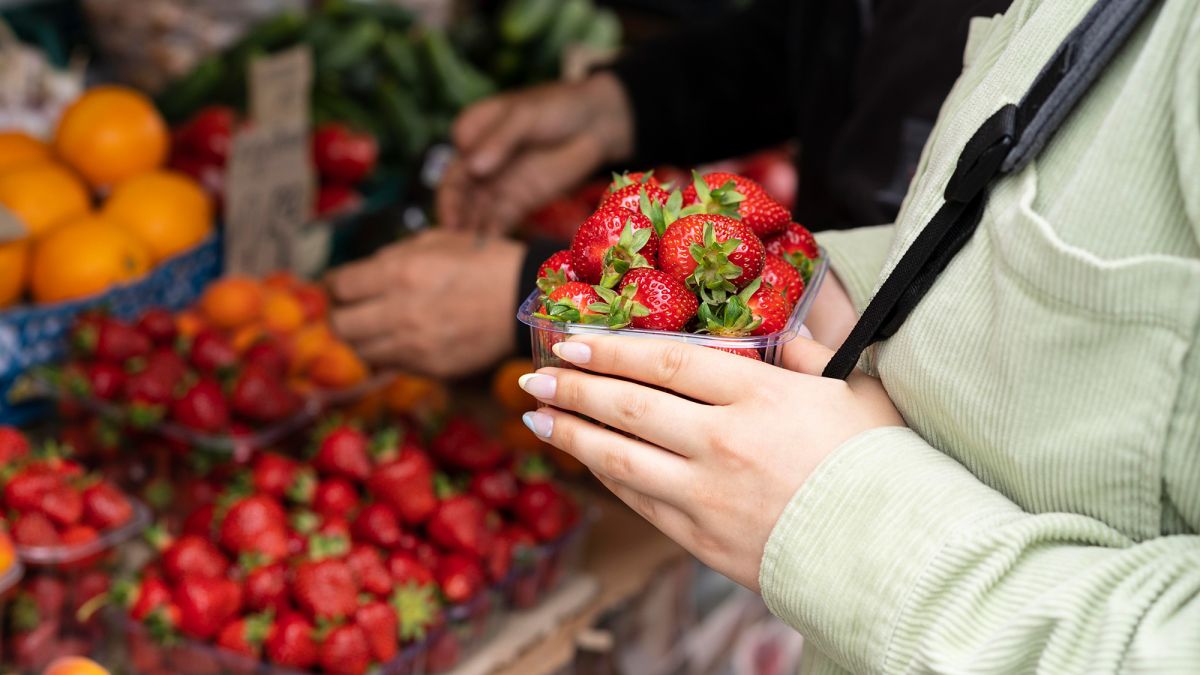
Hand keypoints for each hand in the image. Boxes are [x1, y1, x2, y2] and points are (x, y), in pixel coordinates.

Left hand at [325, 230, 524, 377]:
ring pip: (361, 350)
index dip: (336, 285)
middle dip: (341, 315)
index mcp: (400, 272)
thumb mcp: (437, 242)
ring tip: (375, 327)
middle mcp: (400, 311)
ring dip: (362, 338)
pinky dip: (388, 353)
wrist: (527, 299)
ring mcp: (415, 345)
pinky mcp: (430, 367)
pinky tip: (403, 339)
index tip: (342, 285)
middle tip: (352, 309)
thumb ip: (393, 256)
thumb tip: (360, 274)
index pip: (340, 286)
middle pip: (341, 324)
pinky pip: (390, 365)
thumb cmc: (483, 261)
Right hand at [437, 72, 633, 234]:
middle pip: (461, 196)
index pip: (453, 167)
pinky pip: (499, 220)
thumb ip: (499, 140)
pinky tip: (490, 251)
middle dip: (456, 219)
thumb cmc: (557, 107)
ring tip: (469, 254)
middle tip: (456, 243)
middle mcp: (478, 162)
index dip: (448, 194)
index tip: (451, 215)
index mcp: (471, 135)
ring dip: (471, 232)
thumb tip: (474, 167)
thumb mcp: (525, 116)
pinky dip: (492, 235)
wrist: (595, 123)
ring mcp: (497, 184)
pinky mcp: (517, 201)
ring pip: (476, 211)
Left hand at [516, 335, 903, 590]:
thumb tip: (782, 328)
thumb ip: (811, 353)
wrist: (896, 554)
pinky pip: (641, 503)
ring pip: (620, 459)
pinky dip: (609, 480)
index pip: (664, 361)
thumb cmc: (883, 464)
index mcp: (759, 395)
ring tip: (537, 416)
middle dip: (574, 386)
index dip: (610, 348)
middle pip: (629, 406)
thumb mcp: (857, 390)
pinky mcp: (704, 540)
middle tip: (536, 374)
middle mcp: (723, 442)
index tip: (573, 339)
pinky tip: (588, 463)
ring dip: (572, 434)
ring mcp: (708, 495)